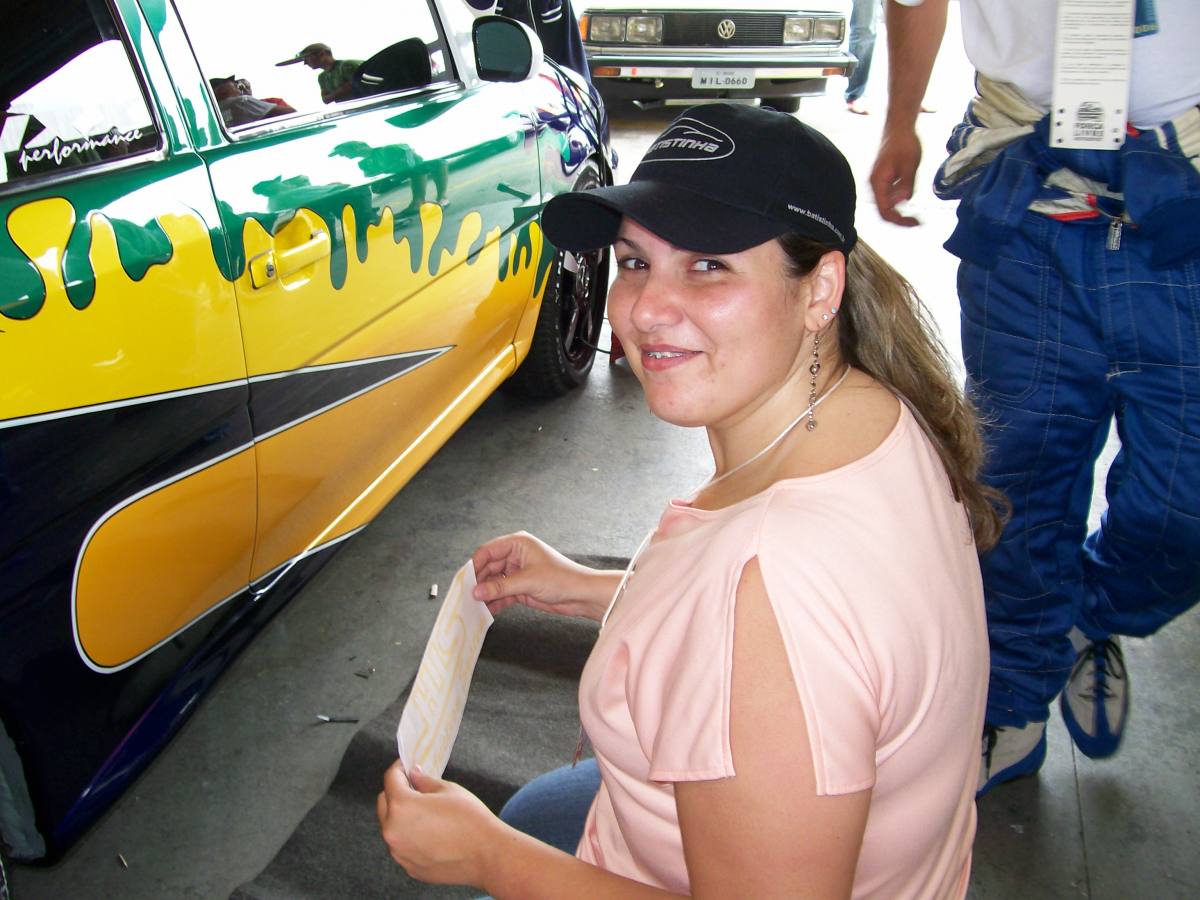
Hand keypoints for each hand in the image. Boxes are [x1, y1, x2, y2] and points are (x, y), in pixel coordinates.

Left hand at [377, 762, 499, 886]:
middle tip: (415, 787)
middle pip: (384, 803)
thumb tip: (413, 775)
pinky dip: (410, 837)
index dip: (399, 768)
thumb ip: (424, 781)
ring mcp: (399, 853)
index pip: (390, 779)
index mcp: (401, 806)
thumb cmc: (470, 818)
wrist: (486, 854)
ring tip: (425, 813)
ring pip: (391, 827)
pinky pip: (402, 846)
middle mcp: (393, 831)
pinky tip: (431, 834)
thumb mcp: (447, 789)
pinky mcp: (409, 867)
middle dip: (396, 792)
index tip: (406, 765)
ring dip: (401, 816)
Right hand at [472, 532, 617, 620]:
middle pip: (488, 567)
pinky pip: (501, 593)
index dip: (475, 565)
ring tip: (472, 606)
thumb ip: (500, 586)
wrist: (581, 595)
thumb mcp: (527, 581)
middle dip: (478, 582)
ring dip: (485, 594)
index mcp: (517, 544)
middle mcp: (515, 555)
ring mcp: (517, 572)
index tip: (465, 581)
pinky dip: (494, 601)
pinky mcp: (520, 588)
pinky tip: (486, 611)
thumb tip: (476, 591)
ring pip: (493, 582)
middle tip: (466, 596)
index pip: (488, 551)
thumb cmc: (561, 579)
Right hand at [870, 126, 923, 226]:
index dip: (899, 220)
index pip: (885, 211)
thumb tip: (902, 202)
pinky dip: (900, 203)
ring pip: (887, 205)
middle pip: (884, 211)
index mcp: (878, 183)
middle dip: (900, 219)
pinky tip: (911, 201)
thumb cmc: (905, 144)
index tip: (915, 223)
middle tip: (918, 222)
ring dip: (900, 212)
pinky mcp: (885, 180)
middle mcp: (875, 185)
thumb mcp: (910, 165)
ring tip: (916, 214)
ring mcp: (879, 183)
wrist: (899, 128)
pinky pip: (890, 197)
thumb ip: (905, 184)